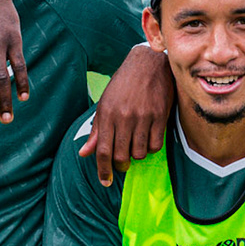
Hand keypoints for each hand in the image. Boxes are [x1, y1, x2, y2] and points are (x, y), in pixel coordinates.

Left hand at [81, 43, 171, 185]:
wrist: (148, 63)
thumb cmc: (123, 85)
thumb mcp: (105, 104)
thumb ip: (96, 131)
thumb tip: (84, 153)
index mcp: (107, 114)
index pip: (103, 150)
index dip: (103, 170)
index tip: (105, 182)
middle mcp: (124, 117)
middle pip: (121, 155)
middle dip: (121, 164)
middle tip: (123, 161)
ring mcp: (143, 117)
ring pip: (139, 153)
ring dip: (137, 154)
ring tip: (135, 145)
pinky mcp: (160, 116)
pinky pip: (155, 145)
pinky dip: (151, 147)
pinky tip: (148, 138)